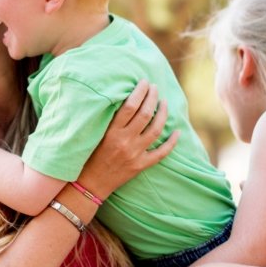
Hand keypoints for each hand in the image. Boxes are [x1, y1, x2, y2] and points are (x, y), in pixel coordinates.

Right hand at [79, 80, 179, 198]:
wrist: (90, 184)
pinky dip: (172, 142)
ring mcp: (135, 154)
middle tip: (155, 87)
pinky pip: (162, 153)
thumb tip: (125, 98)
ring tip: (164, 102)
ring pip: (156, 129)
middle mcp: (125, 141)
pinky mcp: (141, 165)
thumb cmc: (89, 156)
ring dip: (163, 113)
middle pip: (145, 114)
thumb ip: (109, 119)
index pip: (129, 106)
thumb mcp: (95, 134)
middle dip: (152, 97)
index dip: (140, 91)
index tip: (144, 82)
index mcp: (111, 132)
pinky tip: (177, 131)